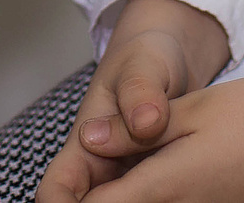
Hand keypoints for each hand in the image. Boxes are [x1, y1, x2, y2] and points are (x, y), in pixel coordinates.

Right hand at [37, 0, 234, 202]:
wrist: (170, 56)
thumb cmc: (147, 56)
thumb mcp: (144, 64)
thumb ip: (141, 91)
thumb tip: (145, 123)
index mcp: (85, 143)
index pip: (57, 190)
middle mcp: (102, 167)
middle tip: (153, 198)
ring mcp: (129, 176)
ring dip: (140, 202)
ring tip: (172, 194)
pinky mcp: (155, 178)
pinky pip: (151, 198)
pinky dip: (163, 197)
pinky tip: (186, 192)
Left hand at [49, 77, 243, 202]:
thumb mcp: (198, 108)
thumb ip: (138, 128)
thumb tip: (88, 142)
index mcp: (167, 189)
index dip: (64, 200)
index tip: (56, 188)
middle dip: (94, 199)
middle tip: (91, 169)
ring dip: (127, 197)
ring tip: (122, 165)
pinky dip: (156, 197)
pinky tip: (160, 171)